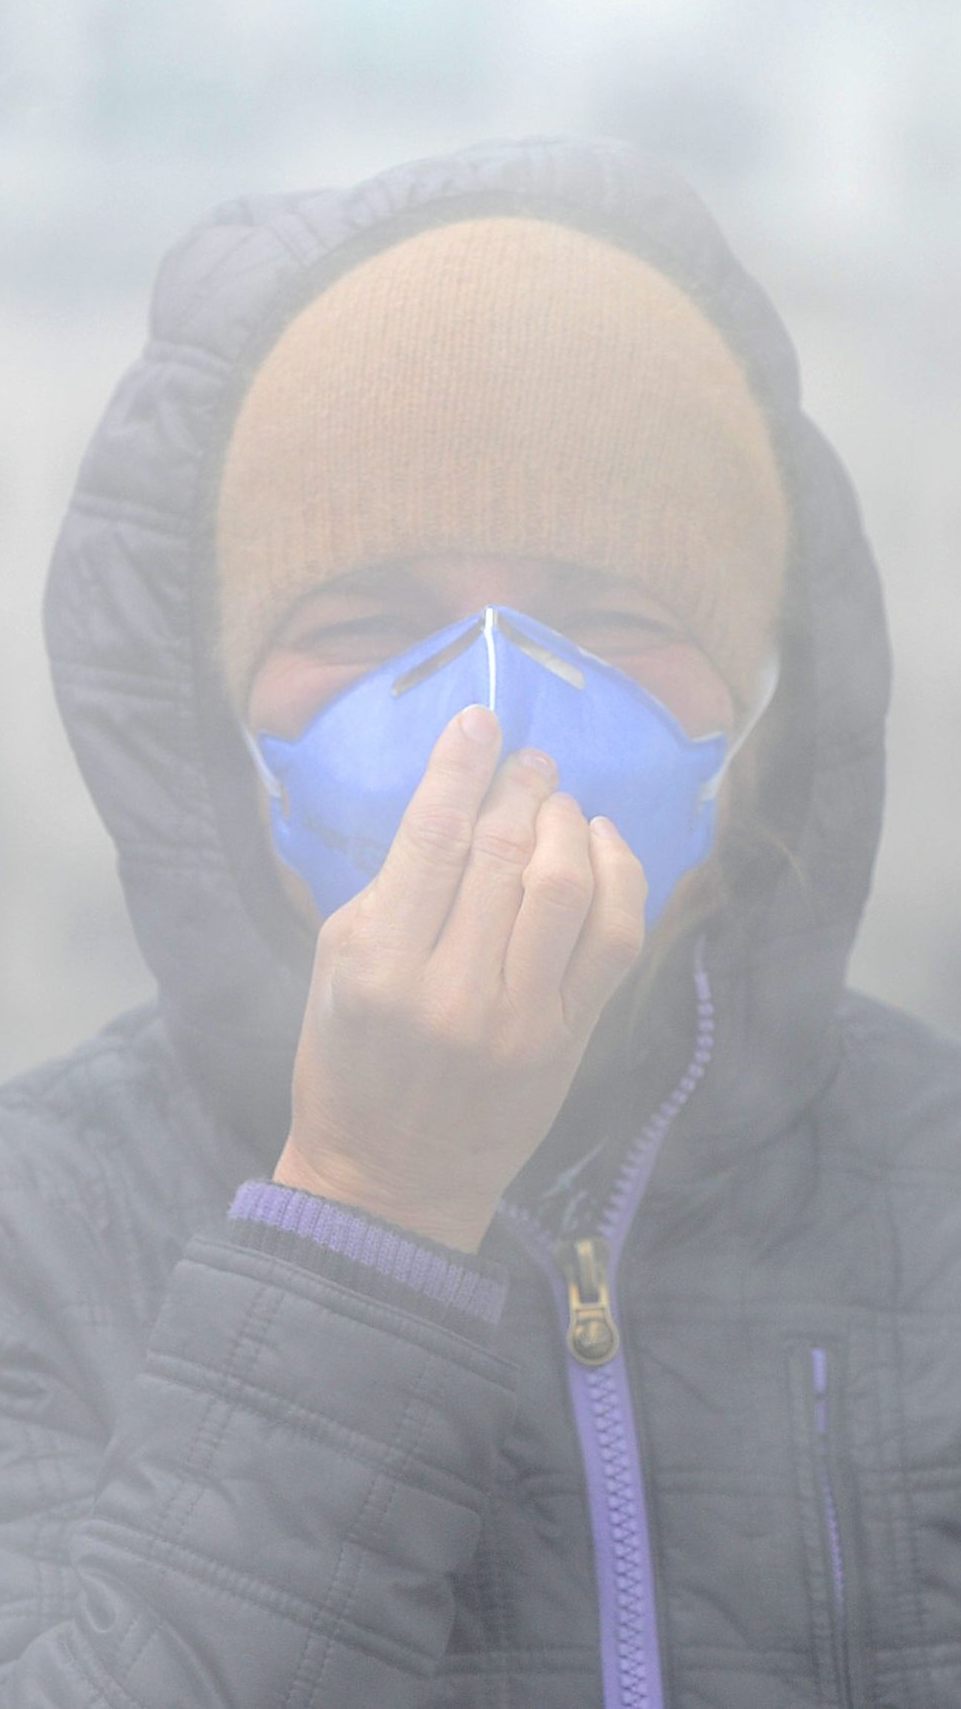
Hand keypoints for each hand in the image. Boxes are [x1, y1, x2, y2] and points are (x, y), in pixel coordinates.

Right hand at [273, 705, 646, 1250]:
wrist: (393, 1180)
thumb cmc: (349, 1067)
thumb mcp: (334, 971)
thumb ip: (390, 891)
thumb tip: (455, 807)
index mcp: (380, 967)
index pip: (433, 839)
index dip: (461, 767)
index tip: (481, 720)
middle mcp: (454, 990)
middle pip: (505, 853)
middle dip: (521, 787)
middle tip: (527, 760)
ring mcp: (523, 1018)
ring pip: (566, 886)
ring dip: (567, 823)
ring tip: (557, 802)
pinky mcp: (570, 1038)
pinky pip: (616, 938)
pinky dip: (619, 876)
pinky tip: (602, 846)